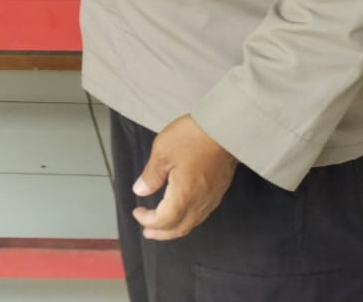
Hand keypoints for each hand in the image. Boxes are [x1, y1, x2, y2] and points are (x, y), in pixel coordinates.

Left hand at [131, 115, 237, 240]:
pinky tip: (182, 211)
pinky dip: (187, 219)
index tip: (137, 212)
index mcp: (184, 196)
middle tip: (147, 232)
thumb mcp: (162, 152)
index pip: (164, 220)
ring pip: (192, 223)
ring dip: (175, 228)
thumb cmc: (192, 137)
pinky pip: (201, 214)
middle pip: (179, 228)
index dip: (148, 221)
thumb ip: (151, 175)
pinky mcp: (219, 190)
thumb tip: (141, 191)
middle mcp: (200, 202)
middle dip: (161, 233)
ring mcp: (212, 197)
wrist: (225, 129)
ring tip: (162, 226)